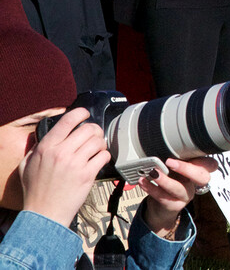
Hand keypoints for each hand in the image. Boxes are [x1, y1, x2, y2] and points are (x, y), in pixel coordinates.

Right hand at [20, 108, 111, 227]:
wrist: (44, 214)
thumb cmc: (35, 191)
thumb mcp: (26, 165)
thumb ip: (37, 148)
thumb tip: (47, 137)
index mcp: (47, 147)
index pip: (68, 121)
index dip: (80, 113)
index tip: (85, 114)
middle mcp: (61, 152)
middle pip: (88, 129)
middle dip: (94, 130)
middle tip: (94, 136)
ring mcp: (76, 163)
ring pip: (98, 141)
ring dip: (100, 144)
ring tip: (96, 150)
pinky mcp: (87, 175)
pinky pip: (104, 156)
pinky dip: (104, 156)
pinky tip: (99, 160)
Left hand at [140, 157, 217, 238]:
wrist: (161, 207)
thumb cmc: (168, 180)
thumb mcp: (173, 167)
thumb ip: (174, 158)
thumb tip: (160, 144)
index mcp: (197, 170)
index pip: (211, 165)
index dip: (204, 160)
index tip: (188, 152)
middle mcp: (194, 183)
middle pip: (202, 177)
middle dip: (186, 169)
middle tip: (169, 162)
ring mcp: (186, 195)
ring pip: (180, 188)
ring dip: (165, 180)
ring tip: (152, 173)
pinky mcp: (175, 206)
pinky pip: (164, 198)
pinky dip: (152, 188)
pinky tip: (144, 182)